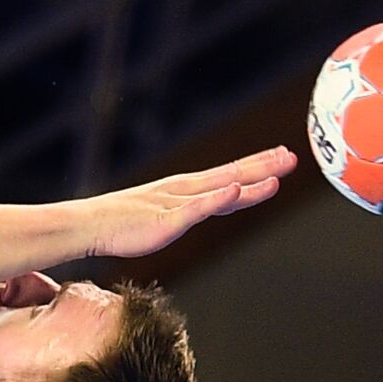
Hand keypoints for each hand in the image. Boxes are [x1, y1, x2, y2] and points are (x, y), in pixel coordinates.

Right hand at [87, 146, 296, 257]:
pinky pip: (197, 207)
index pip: (228, 174)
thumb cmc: (119, 224)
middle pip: (232, 175)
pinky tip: (236, 190)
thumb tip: (195, 211)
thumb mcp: (157, 214)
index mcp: (184, 189)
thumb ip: (181, 211)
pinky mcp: (168, 219)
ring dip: (250, 180)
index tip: (280, 155)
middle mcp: (185, 190)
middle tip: (292, 156)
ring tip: (276, 174)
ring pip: (221, 189)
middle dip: (264, 166)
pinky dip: (218, 197)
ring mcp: (177, 203)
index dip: (257, 165)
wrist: (90, 225)